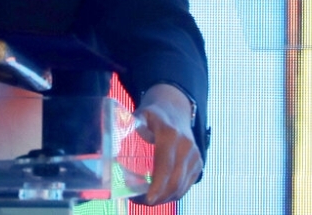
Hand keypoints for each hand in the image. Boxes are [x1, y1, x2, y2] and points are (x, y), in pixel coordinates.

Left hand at [133, 83, 202, 204]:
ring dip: (165, 198)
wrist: (175, 109)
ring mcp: (194, 156)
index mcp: (171, 135)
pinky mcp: (198, 163)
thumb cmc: (154, 115)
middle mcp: (186, 146)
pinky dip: (174, 194)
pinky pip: (186, 185)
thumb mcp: (140, 115)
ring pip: (181, 187)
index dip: (157, 186)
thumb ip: (129, 127)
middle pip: (175, 181)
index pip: (165, 166)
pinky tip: (160, 195)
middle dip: (159, 197)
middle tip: (141, 202)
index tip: (147, 199)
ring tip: (148, 200)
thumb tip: (113, 144)